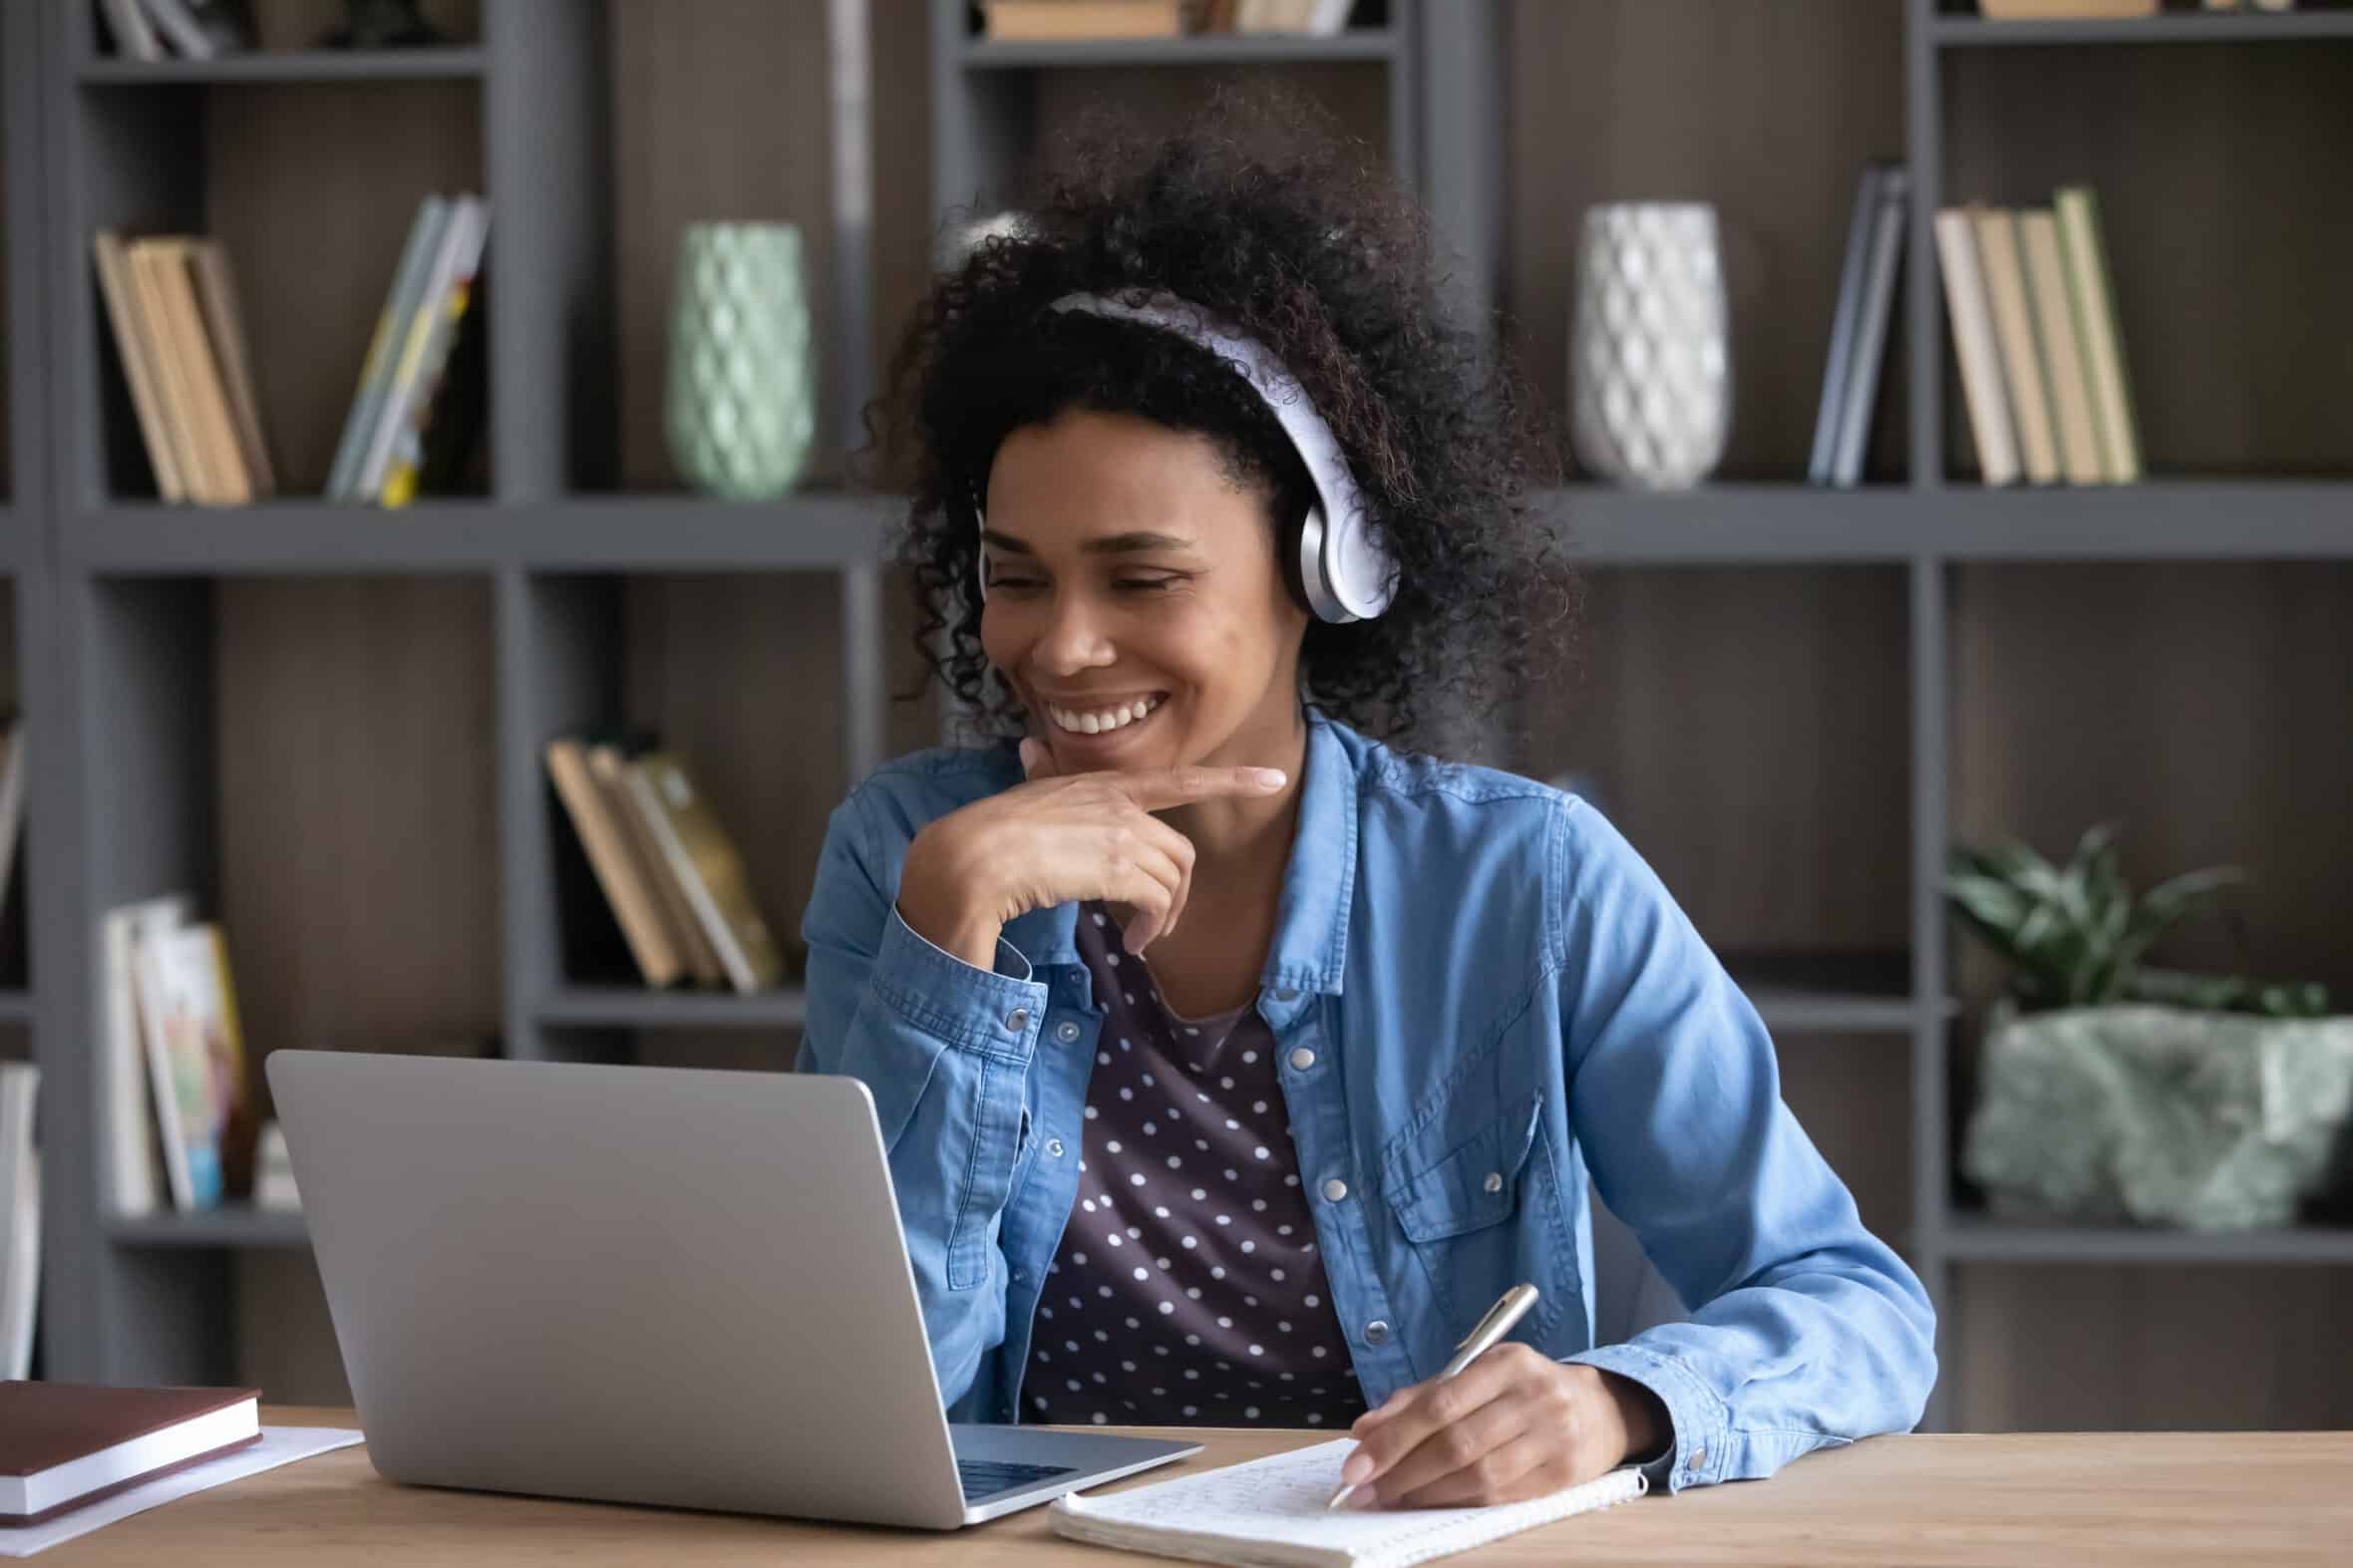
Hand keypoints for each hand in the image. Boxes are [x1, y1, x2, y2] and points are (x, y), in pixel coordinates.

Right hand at [895, 738, 1287, 968]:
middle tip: (1152, 925)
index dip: (1228, 780)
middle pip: (1178, 849)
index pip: (1177, 778)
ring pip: (1172, 877)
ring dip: (1162, 915)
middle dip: (1176, 892)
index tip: (1272, 778)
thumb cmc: (987, 835)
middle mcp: (1118, 803)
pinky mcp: (1119, 865)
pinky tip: (1133, 941)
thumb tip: (1031, 750)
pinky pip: (1158, 899)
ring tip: (1139, 938)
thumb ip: (1040, 779)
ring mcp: (1121, 831)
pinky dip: (1152, 925)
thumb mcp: (1024, 798)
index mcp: (1100, 785)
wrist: (970, 857)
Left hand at [1335, 1346, 1666, 1508]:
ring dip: (1424, 1493)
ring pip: (1477, 1476)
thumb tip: (1364, 1430)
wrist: (1600, 1409)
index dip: (1393, 1437)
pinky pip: (1499, 1497)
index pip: (1440, 1403)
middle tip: (1362, 1489)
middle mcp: (1535, 1397)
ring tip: (1389, 1499)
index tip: (1356, 1461)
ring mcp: (1554, 1439)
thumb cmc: (1522, 1390)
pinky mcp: (1563, 1477)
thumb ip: (1419, 1397)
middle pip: (1456, 1443)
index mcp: (1508, 1363)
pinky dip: (1457, 1502)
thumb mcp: (1476, 1375)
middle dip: (1400, 1471)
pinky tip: (1429, 1503)